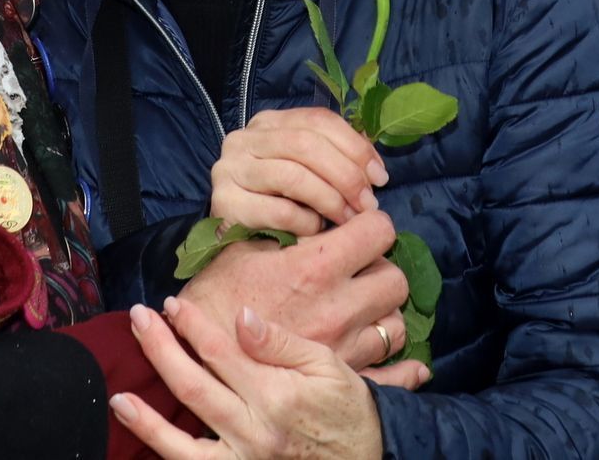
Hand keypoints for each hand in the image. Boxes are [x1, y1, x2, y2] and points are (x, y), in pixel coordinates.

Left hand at [113, 298, 425, 457]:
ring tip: (118, 398)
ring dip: (148, 421)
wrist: (369, 458)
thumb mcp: (326, 364)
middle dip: (160, 350)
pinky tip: (145, 440)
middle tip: (137, 319)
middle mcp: (255, 431)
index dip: (191, 326)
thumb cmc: (346, 406)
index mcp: (277, 395)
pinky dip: (167, 454)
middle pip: (193, 387)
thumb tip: (242, 316)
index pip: (220, 353)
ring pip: (184, 444)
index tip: (170, 304)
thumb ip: (280, 342)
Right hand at [176, 210, 406, 369]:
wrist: (196, 360)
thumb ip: (286, 229)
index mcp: (315, 268)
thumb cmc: (214, 300)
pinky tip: (402, 363)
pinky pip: (393, 376)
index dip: (371, 224)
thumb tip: (316, 216)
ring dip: (382, 314)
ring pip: (396, 326)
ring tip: (360, 309)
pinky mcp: (344, 383)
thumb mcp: (242, 250)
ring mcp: (345, 350)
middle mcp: (338, 309)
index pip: (378, 231)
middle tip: (359, 270)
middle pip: (395, 279)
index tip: (358, 229)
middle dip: (381, 269)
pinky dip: (399, 366)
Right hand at [211, 108, 387, 234]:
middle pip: (306, 144)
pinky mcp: (225, 203)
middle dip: (346, 175)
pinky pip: (279, 210)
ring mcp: (229, 169)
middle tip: (368, 204)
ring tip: (349, 220)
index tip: (380, 177)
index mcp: (267, 123)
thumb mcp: (306, 173)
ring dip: (331, 199)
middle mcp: (243, 139)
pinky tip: (315, 232)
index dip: (355, 146)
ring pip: (293, 176)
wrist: (234, 247)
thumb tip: (374, 168)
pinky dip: (306, 222)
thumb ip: (336, 159)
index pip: (318, 120)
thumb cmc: (279, 204)